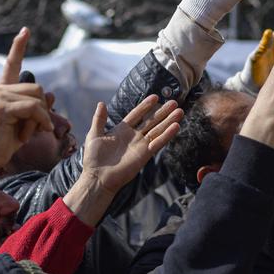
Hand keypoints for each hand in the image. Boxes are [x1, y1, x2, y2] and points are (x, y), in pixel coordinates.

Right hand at [0, 28, 52, 171]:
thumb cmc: (5, 143)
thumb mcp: (27, 123)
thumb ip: (37, 109)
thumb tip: (51, 95)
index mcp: (3, 91)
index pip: (12, 64)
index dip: (19, 47)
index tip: (25, 30)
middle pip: (37, 88)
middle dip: (43, 110)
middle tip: (36, 129)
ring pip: (37, 98)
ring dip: (41, 118)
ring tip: (30, 133)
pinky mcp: (1, 107)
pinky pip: (33, 108)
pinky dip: (40, 121)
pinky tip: (36, 133)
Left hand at [70, 95, 182, 224]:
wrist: (98, 177)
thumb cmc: (93, 158)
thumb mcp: (94, 135)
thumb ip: (99, 119)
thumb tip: (101, 103)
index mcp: (122, 130)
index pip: (137, 114)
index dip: (145, 106)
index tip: (155, 96)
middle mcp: (133, 136)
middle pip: (151, 121)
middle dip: (162, 112)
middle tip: (174, 102)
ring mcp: (140, 145)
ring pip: (158, 130)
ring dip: (169, 121)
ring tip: (180, 111)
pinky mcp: (145, 154)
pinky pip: (158, 142)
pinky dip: (167, 135)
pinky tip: (176, 126)